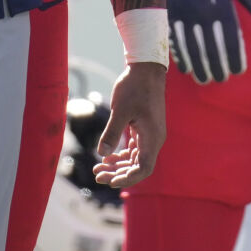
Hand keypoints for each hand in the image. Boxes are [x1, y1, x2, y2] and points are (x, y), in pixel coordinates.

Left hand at [94, 61, 165, 187]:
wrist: (146, 69)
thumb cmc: (134, 87)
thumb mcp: (120, 110)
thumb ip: (112, 133)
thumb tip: (102, 154)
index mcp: (152, 137)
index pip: (144, 168)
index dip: (128, 179)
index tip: (109, 181)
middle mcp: (154, 139)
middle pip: (138, 167)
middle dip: (118, 174)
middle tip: (97, 176)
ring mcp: (150, 134)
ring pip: (135, 159)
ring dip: (118, 166)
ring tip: (98, 169)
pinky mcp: (144, 128)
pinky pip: (134, 149)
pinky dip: (121, 155)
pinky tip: (106, 157)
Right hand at [166, 0, 250, 82]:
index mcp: (220, 5)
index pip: (229, 40)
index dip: (234, 58)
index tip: (239, 71)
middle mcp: (200, 13)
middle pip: (209, 49)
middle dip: (217, 67)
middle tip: (222, 78)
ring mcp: (182, 15)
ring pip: (191, 49)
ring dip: (199, 67)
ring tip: (205, 79)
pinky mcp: (169, 14)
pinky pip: (174, 41)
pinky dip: (181, 56)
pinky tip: (187, 67)